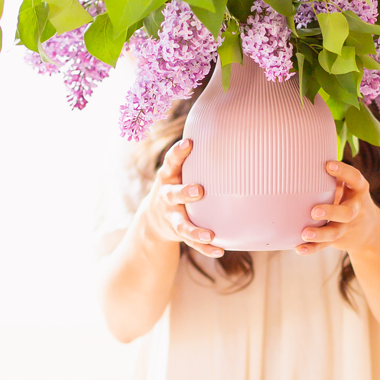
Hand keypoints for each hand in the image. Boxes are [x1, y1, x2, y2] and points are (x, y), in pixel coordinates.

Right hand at [145, 138, 223, 257]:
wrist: (154, 220)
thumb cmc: (175, 187)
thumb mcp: (177, 172)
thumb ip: (194, 157)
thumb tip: (225, 130)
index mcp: (167, 178)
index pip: (170, 162)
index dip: (178, 152)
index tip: (189, 143)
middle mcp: (167, 197)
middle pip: (173, 194)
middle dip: (184, 192)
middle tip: (199, 190)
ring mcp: (171, 216)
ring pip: (181, 224)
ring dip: (194, 229)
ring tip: (208, 234)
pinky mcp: (178, 233)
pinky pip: (191, 242)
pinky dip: (205, 248)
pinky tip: (219, 249)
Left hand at [295, 159, 379, 255]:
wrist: (369, 231)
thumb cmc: (349, 197)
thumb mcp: (348, 186)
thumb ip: (333, 176)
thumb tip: (301, 156)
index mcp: (358, 190)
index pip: (355, 178)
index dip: (343, 172)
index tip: (328, 165)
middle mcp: (355, 209)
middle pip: (346, 212)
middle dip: (331, 211)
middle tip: (314, 210)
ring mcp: (347, 226)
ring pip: (335, 232)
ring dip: (320, 234)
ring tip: (305, 233)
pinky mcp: (338, 240)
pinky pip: (325, 245)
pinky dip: (312, 248)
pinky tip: (299, 248)